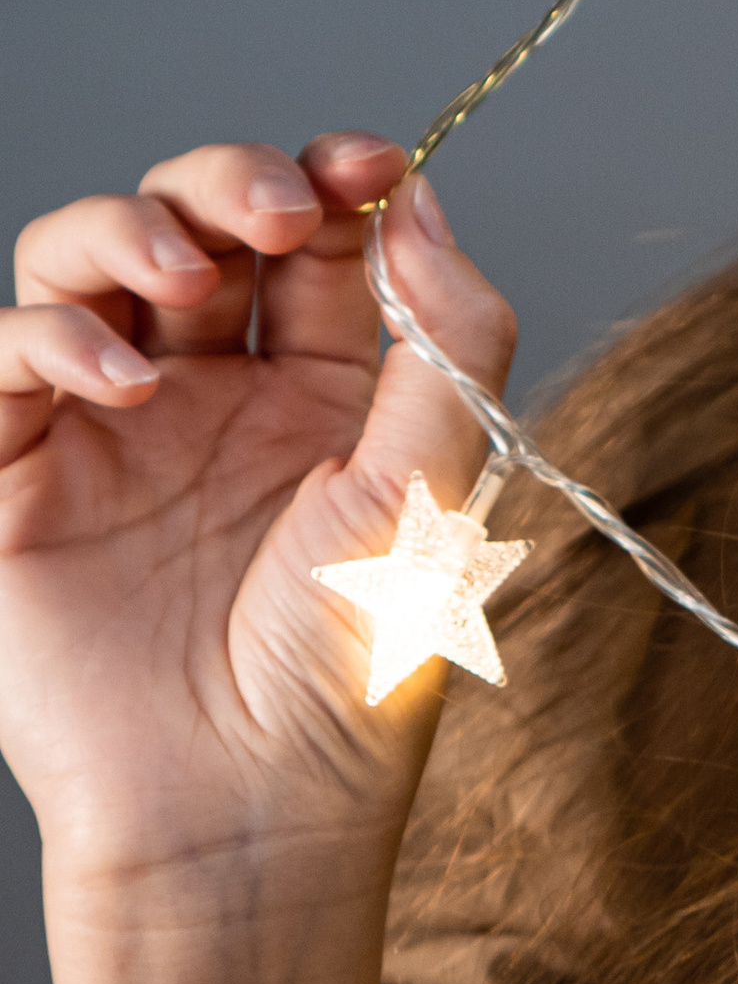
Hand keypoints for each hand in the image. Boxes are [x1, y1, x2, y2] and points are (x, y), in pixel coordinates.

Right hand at [0, 132, 516, 949]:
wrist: (244, 815)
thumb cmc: (347, 682)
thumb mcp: (432, 496)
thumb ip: (447, 344)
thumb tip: (427, 202)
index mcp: (326, 399)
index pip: (316, 243)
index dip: (331, 180)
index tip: (365, 168)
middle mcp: (215, 400)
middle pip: (197, 221)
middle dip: (228, 181)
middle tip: (274, 211)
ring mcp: (111, 431)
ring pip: (85, 260)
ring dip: (128, 230)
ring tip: (182, 282)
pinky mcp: (16, 477)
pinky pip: (2, 357)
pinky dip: (51, 333)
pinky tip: (121, 376)